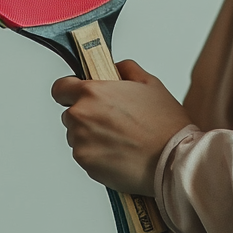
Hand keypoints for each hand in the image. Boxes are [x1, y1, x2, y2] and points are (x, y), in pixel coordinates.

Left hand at [51, 60, 191, 195]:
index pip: (60, 88)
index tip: (78, 93)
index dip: (69, 90)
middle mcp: (81, 117)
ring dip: (90, 135)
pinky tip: (119, 151)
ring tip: (119, 137)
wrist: (171, 159)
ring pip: (77, 136)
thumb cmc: (163, 123)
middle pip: (70, 113)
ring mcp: (81, 143)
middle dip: (86, 114)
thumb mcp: (149, 83)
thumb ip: (126, 69)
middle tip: (112, 119)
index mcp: (93, 92)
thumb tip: (115, 68)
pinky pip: (85, 155)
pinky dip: (97, 153)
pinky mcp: (86, 164)